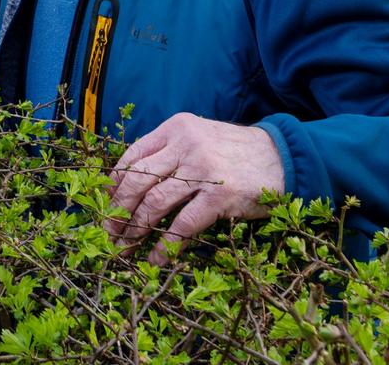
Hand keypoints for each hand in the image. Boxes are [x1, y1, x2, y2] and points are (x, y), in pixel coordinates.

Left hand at [105, 113, 284, 263]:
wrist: (284, 156)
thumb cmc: (236, 152)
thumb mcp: (199, 137)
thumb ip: (170, 151)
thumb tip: (130, 183)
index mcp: (175, 128)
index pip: (133, 155)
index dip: (114, 184)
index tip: (104, 204)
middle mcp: (185, 144)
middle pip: (137, 180)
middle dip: (117, 210)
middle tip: (108, 232)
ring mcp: (203, 170)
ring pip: (154, 203)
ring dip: (135, 230)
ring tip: (125, 248)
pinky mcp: (220, 196)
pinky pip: (182, 225)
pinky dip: (165, 245)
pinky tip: (156, 259)